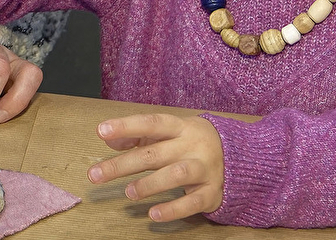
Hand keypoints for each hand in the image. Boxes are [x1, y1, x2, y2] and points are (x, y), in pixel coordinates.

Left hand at [89, 113, 224, 221]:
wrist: (240, 158)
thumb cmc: (191, 143)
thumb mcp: (169, 133)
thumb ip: (138, 135)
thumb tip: (109, 140)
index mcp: (180, 127)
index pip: (151, 123)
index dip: (126, 126)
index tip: (101, 130)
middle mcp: (193, 145)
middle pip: (155, 153)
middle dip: (123, 164)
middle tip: (95, 174)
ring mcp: (205, 169)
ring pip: (176, 175)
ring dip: (149, 184)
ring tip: (128, 192)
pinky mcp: (211, 192)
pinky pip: (192, 202)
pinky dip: (172, 209)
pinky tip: (153, 214)